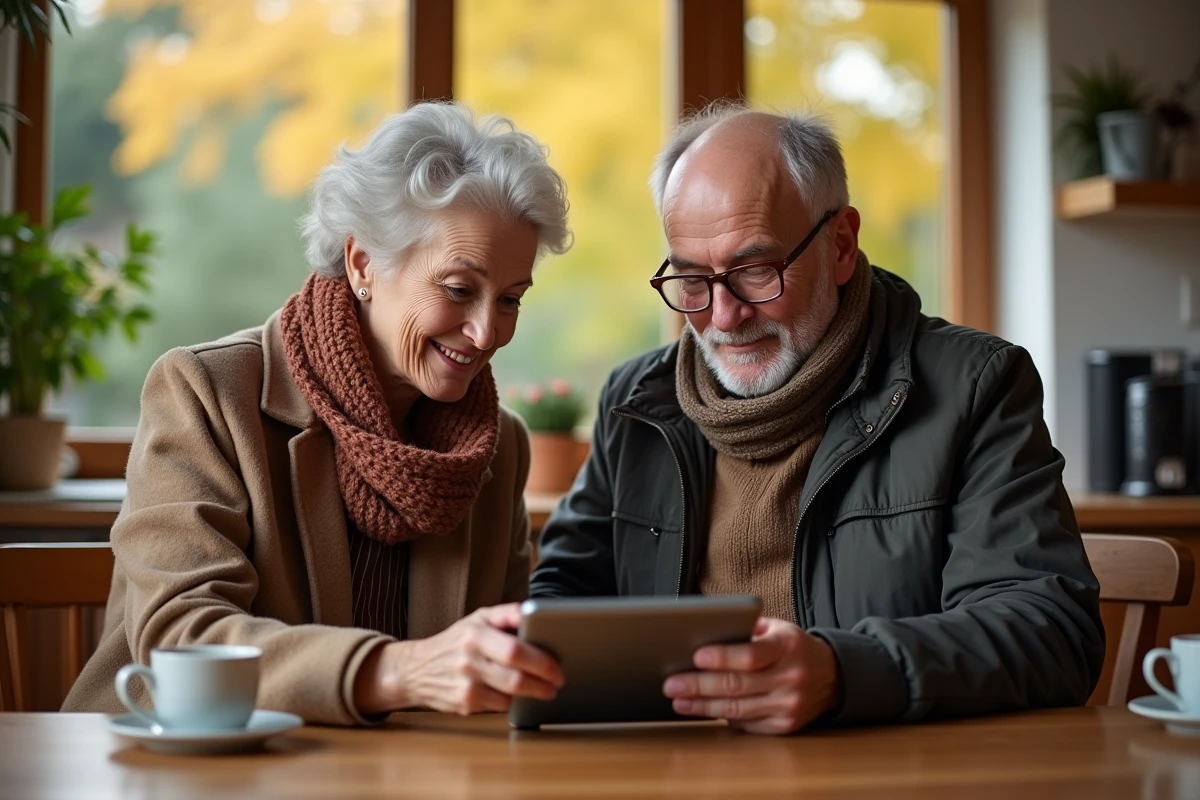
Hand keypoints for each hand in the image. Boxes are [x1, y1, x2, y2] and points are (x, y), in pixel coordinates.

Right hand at [354, 603, 563, 715]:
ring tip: (545, 689)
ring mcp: (465, 685)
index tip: (557, 664)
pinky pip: (499, 706)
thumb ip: (506, 614)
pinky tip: (517, 695)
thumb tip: (534, 611)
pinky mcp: (464, 705)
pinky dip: (513, 701)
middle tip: (558, 681)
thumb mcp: (477, 618)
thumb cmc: (455, 641)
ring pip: (510, 695)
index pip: (515, 650)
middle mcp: (469, 660)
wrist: (415, 669)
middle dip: (543, 682)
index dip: (541, 660)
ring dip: (533, 694)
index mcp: (475, 634)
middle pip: (516, 677)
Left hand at [662, 617, 840, 734]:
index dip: (722, 657)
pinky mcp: (785, 726)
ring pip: (737, 709)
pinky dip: (721, 717)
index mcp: (787, 647)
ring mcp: (789, 706)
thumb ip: (746, 630)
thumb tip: (704, 634)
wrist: (832, 676)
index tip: (695, 656)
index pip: (751, 656)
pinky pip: (746, 724)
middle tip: (671, 684)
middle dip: (699, 685)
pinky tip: (702, 710)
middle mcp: (790, 678)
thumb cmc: (793, 648)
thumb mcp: (777, 628)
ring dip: (702, 706)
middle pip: (737, 685)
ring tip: (679, 700)